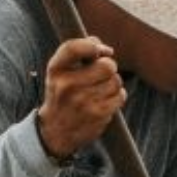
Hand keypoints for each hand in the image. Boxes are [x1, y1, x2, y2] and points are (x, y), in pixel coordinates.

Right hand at [36, 36, 122, 160]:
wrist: (56, 131)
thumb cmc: (63, 93)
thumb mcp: (60, 71)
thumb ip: (79, 51)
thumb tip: (106, 50)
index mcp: (56, 70)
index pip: (74, 48)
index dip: (92, 45)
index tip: (98, 51)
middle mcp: (67, 85)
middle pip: (107, 65)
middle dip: (109, 67)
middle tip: (102, 73)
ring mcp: (83, 101)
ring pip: (116, 81)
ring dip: (113, 83)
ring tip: (100, 89)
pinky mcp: (98, 114)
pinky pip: (120, 95)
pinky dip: (117, 96)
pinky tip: (105, 100)